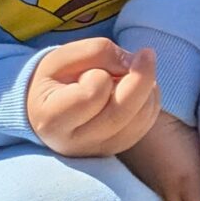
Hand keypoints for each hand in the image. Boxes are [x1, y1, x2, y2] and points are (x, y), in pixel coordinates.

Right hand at [26, 38, 159, 157]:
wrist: (48, 110)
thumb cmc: (55, 80)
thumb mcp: (61, 57)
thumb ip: (97, 51)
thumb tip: (135, 62)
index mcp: (53, 120)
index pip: (91, 95)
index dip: (100, 74)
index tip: (92, 70)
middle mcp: (76, 142)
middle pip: (122, 112)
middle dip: (141, 77)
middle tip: (145, 54)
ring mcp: (100, 149)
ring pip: (141, 116)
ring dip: (147, 86)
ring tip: (128, 75)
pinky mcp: (120, 147)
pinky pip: (148, 119)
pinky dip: (151, 97)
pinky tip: (135, 87)